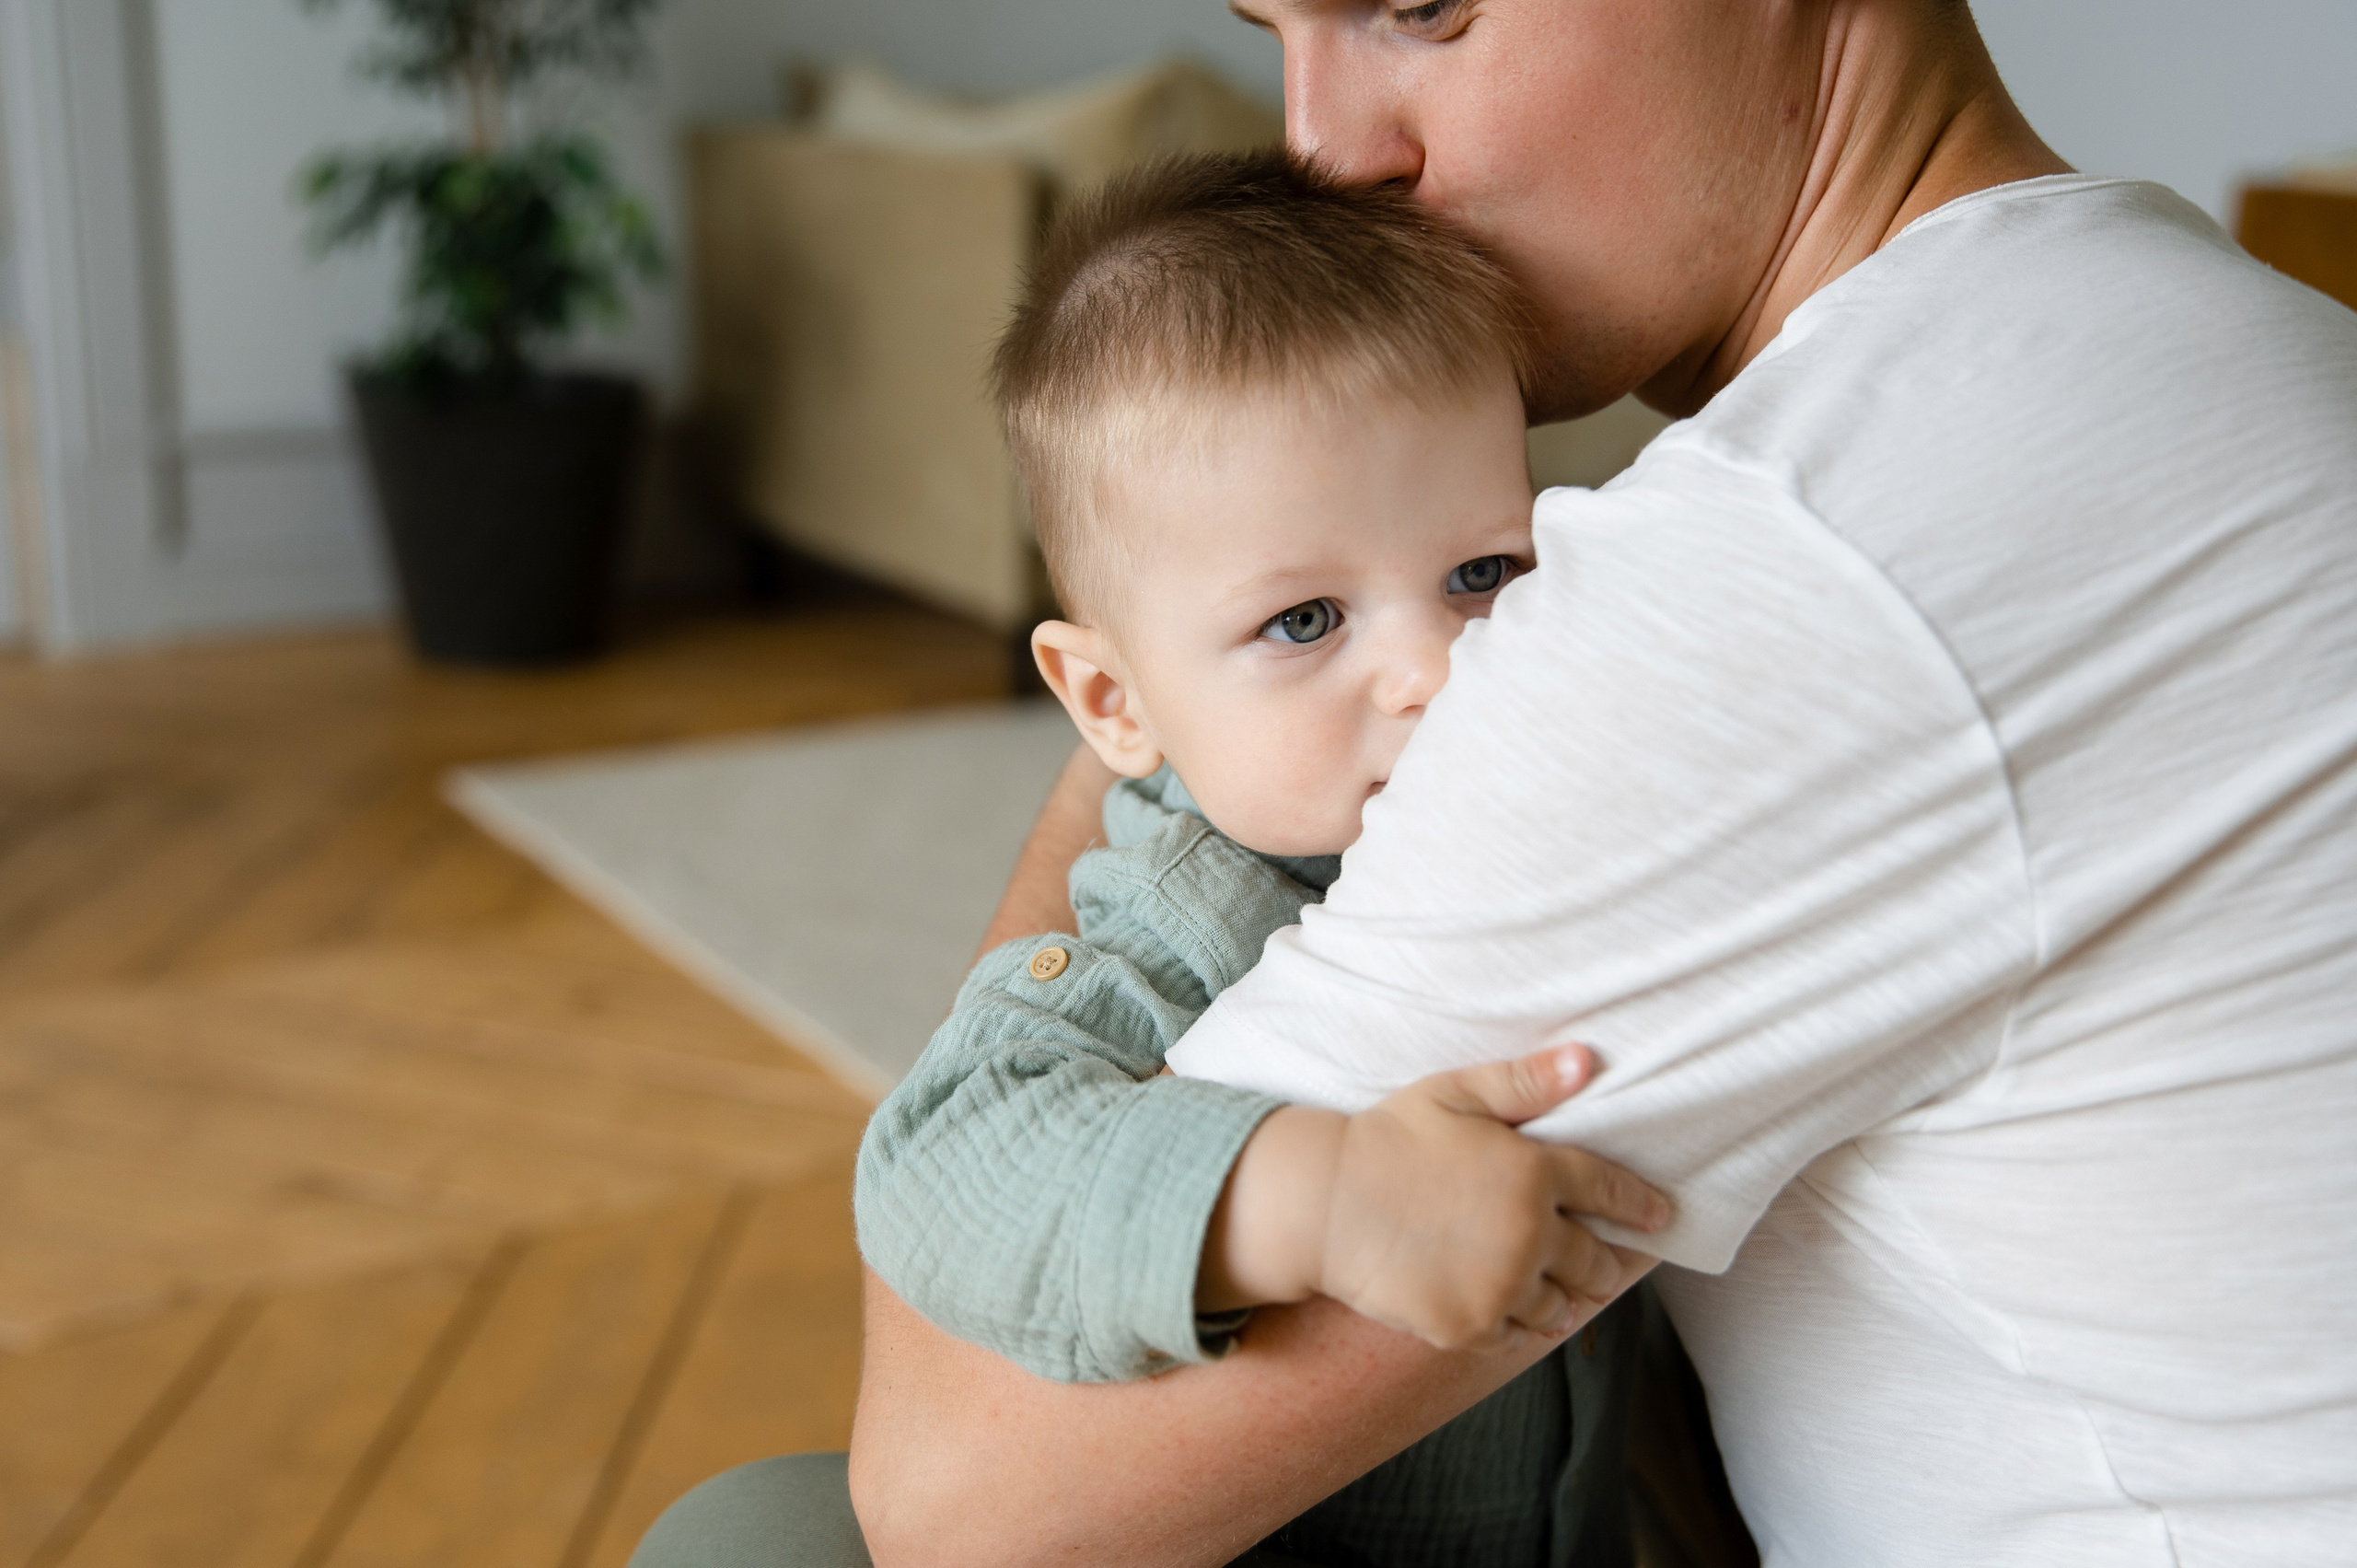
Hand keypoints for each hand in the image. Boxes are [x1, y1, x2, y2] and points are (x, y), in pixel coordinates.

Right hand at [1320, 1046, 1669, 1349]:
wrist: (1322, 1204)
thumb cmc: (1388, 1138)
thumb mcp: (1454, 1093)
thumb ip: (1524, 1082)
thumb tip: (1587, 1059)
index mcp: (1535, 1173)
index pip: (1610, 1191)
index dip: (1640, 1205)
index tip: (1660, 1218)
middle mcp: (1530, 1236)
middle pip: (1594, 1262)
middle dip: (1603, 1261)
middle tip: (1603, 1262)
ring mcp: (1501, 1287)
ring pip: (1559, 1305)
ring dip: (1561, 1295)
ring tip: (1554, 1289)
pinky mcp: (1470, 1326)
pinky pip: (1516, 1334)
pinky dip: (1516, 1322)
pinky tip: (1502, 1305)